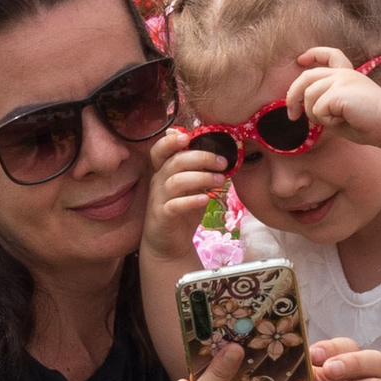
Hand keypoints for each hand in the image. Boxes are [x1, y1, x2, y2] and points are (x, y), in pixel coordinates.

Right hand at [145, 133, 230, 272]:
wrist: (168, 244)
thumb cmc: (182, 211)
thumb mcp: (192, 188)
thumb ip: (200, 172)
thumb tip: (221, 158)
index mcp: (164, 171)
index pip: (160, 150)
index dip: (170, 141)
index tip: (188, 136)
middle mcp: (158, 182)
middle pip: (175, 162)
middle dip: (201, 158)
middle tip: (223, 163)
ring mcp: (158, 199)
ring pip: (176, 181)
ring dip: (201, 178)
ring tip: (220, 181)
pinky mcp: (162, 217)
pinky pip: (174, 205)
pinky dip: (191, 201)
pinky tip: (206, 199)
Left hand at [286, 43, 380, 149]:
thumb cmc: (370, 123)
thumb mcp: (342, 112)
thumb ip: (326, 107)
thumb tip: (304, 113)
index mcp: (348, 75)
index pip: (329, 54)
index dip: (312, 54)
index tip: (300, 60)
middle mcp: (343, 73)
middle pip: (306, 76)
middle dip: (293, 95)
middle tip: (292, 115)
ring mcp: (341, 80)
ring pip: (309, 95)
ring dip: (315, 115)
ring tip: (334, 121)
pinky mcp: (339, 91)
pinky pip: (318, 108)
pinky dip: (326, 121)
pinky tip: (342, 121)